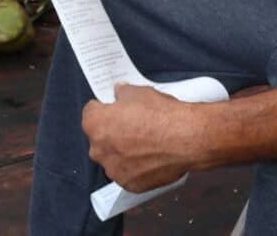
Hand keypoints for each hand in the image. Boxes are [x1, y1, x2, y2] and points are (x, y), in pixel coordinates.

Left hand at [82, 85, 198, 192]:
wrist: (185, 139)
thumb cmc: (160, 113)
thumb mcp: (140, 92)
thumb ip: (123, 93)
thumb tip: (120, 94)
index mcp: (96, 124)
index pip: (90, 112)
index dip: (104, 108)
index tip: (114, 107)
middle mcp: (99, 150)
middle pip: (99, 138)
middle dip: (111, 132)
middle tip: (132, 126)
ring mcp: (114, 170)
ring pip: (113, 158)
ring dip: (122, 152)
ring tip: (145, 144)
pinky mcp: (130, 184)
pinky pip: (128, 173)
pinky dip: (136, 167)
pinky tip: (151, 157)